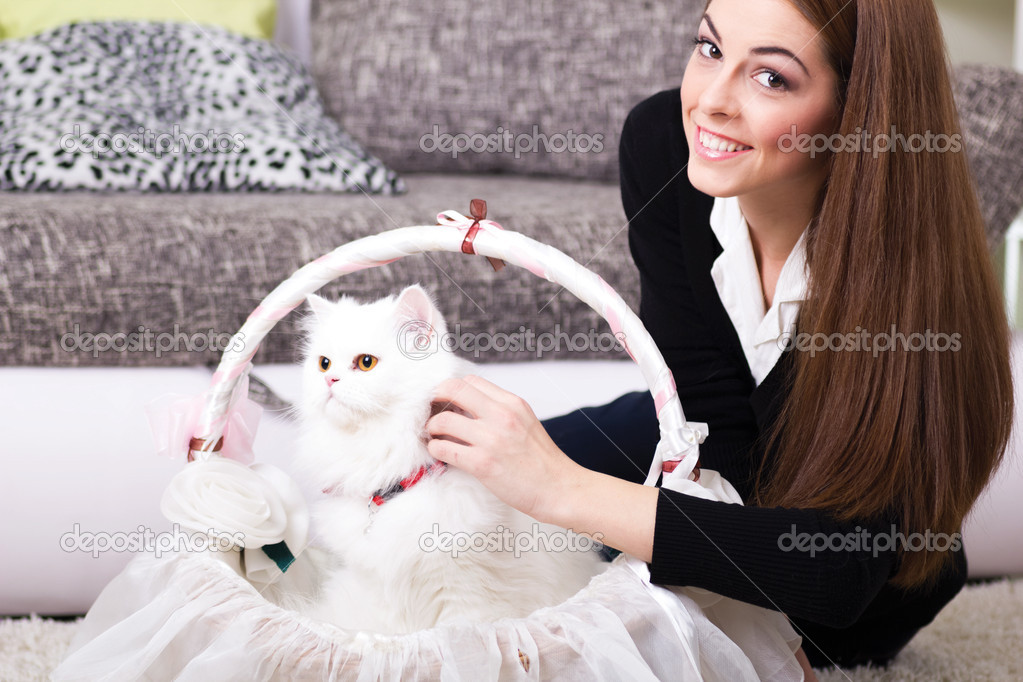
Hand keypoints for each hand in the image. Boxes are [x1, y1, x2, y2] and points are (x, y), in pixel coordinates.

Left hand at [425, 375, 582, 521]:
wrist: (560, 489)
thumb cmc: (542, 462)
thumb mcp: (525, 422)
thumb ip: (499, 412)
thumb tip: (465, 409)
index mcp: (512, 403)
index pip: (470, 381)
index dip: (451, 389)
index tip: (444, 401)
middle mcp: (502, 415)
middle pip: (453, 390)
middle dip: (434, 399)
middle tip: (429, 412)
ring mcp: (491, 439)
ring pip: (442, 421)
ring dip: (431, 428)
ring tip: (434, 436)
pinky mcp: (482, 463)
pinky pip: (444, 449)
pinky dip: (436, 450)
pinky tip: (440, 454)